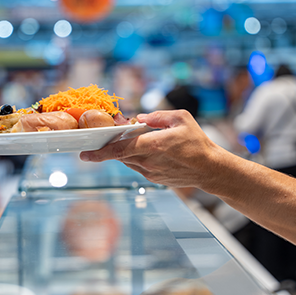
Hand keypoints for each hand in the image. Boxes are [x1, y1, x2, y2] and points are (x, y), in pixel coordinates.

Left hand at [80, 110, 222, 189]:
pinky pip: (137, 166)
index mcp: (153, 145)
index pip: (120, 150)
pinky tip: (144, 149)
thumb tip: (139, 118)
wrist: (210, 169)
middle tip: (107, 135)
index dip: (100, 152)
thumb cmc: (198, 142)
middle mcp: (148, 162)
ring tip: (133, 139)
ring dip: (124, 151)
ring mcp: (150, 173)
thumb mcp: (181, 119)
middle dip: (110, 145)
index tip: (85, 155)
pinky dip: (135, 157)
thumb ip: (157, 115)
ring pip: (127, 160)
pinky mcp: (154, 179)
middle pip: (120, 154)